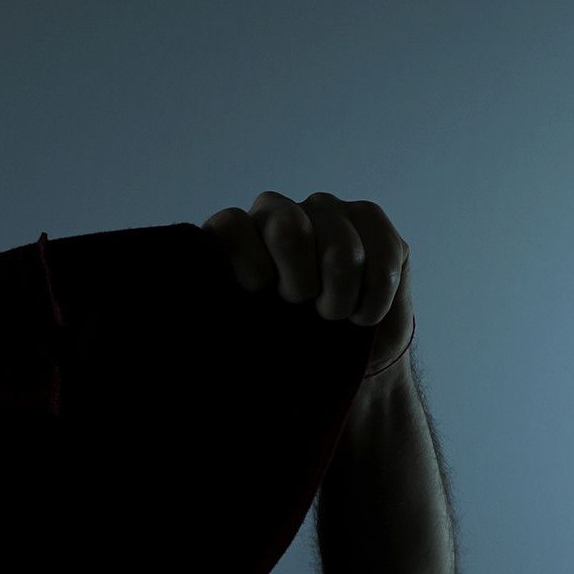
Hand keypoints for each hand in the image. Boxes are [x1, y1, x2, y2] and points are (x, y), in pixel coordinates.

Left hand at [201, 191, 413, 375]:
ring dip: (341, 298)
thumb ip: (219, 319)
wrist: (345, 363)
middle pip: (286, 227)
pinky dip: (375, 298)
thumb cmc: (288, 350)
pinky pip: (381, 255)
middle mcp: (278, 214)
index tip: (259, 295)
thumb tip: (191, 324)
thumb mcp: (244, 341)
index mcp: (238, 238)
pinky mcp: (371, 221)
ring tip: (336, 316)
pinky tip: (365, 312)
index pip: (230, 226)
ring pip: (340, 250)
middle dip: (300, 283)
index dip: (248, 264)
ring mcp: (326, 211)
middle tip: (303, 307)